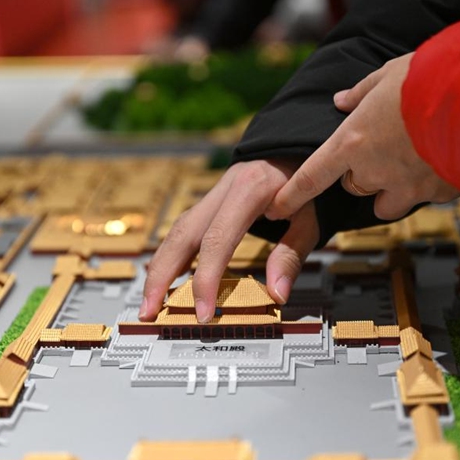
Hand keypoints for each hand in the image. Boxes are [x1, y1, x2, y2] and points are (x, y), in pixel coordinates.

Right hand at [139, 160, 318, 322]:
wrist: (297, 147)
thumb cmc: (308, 180)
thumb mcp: (311, 217)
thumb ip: (291, 254)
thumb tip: (277, 294)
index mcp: (248, 190)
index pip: (217, 240)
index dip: (205, 279)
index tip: (203, 312)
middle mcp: (222, 191)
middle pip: (181, 235)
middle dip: (161, 276)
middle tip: (148, 311)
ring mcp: (213, 196)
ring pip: (176, 232)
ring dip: (159, 268)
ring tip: (150, 302)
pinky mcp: (211, 203)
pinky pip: (184, 230)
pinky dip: (171, 256)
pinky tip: (165, 278)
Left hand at [265, 53, 459, 221]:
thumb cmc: (428, 79)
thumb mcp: (388, 74)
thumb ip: (361, 92)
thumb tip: (342, 100)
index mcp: (351, 143)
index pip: (310, 177)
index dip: (292, 195)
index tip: (277, 208)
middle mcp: (373, 171)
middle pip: (354, 187)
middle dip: (362, 175)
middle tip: (383, 148)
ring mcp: (405, 187)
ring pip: (386, 204)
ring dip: (391, 191)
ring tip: (412, 162)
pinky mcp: (436, 194)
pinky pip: (425, 197)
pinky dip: (429, 185)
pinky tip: (443, 159)